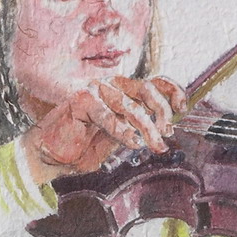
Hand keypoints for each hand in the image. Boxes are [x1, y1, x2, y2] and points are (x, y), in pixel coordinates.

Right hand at [21, 76, 185, 183]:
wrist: (54, 155)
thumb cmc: (85, 146)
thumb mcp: (120, 136)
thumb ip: (139, 127)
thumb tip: (166, 128)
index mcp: (123, 91)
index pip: (155, 82)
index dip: (172, 90)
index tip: (182, 107)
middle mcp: (112, 86)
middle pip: (147, 89)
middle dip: (162, 112)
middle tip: (165, 134)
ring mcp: (96, 91)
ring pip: (131, 105)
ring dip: (146, 128)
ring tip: (153, 145)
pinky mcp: (81, 101)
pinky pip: (108, 115)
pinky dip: (122, 130)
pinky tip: (131, 142)